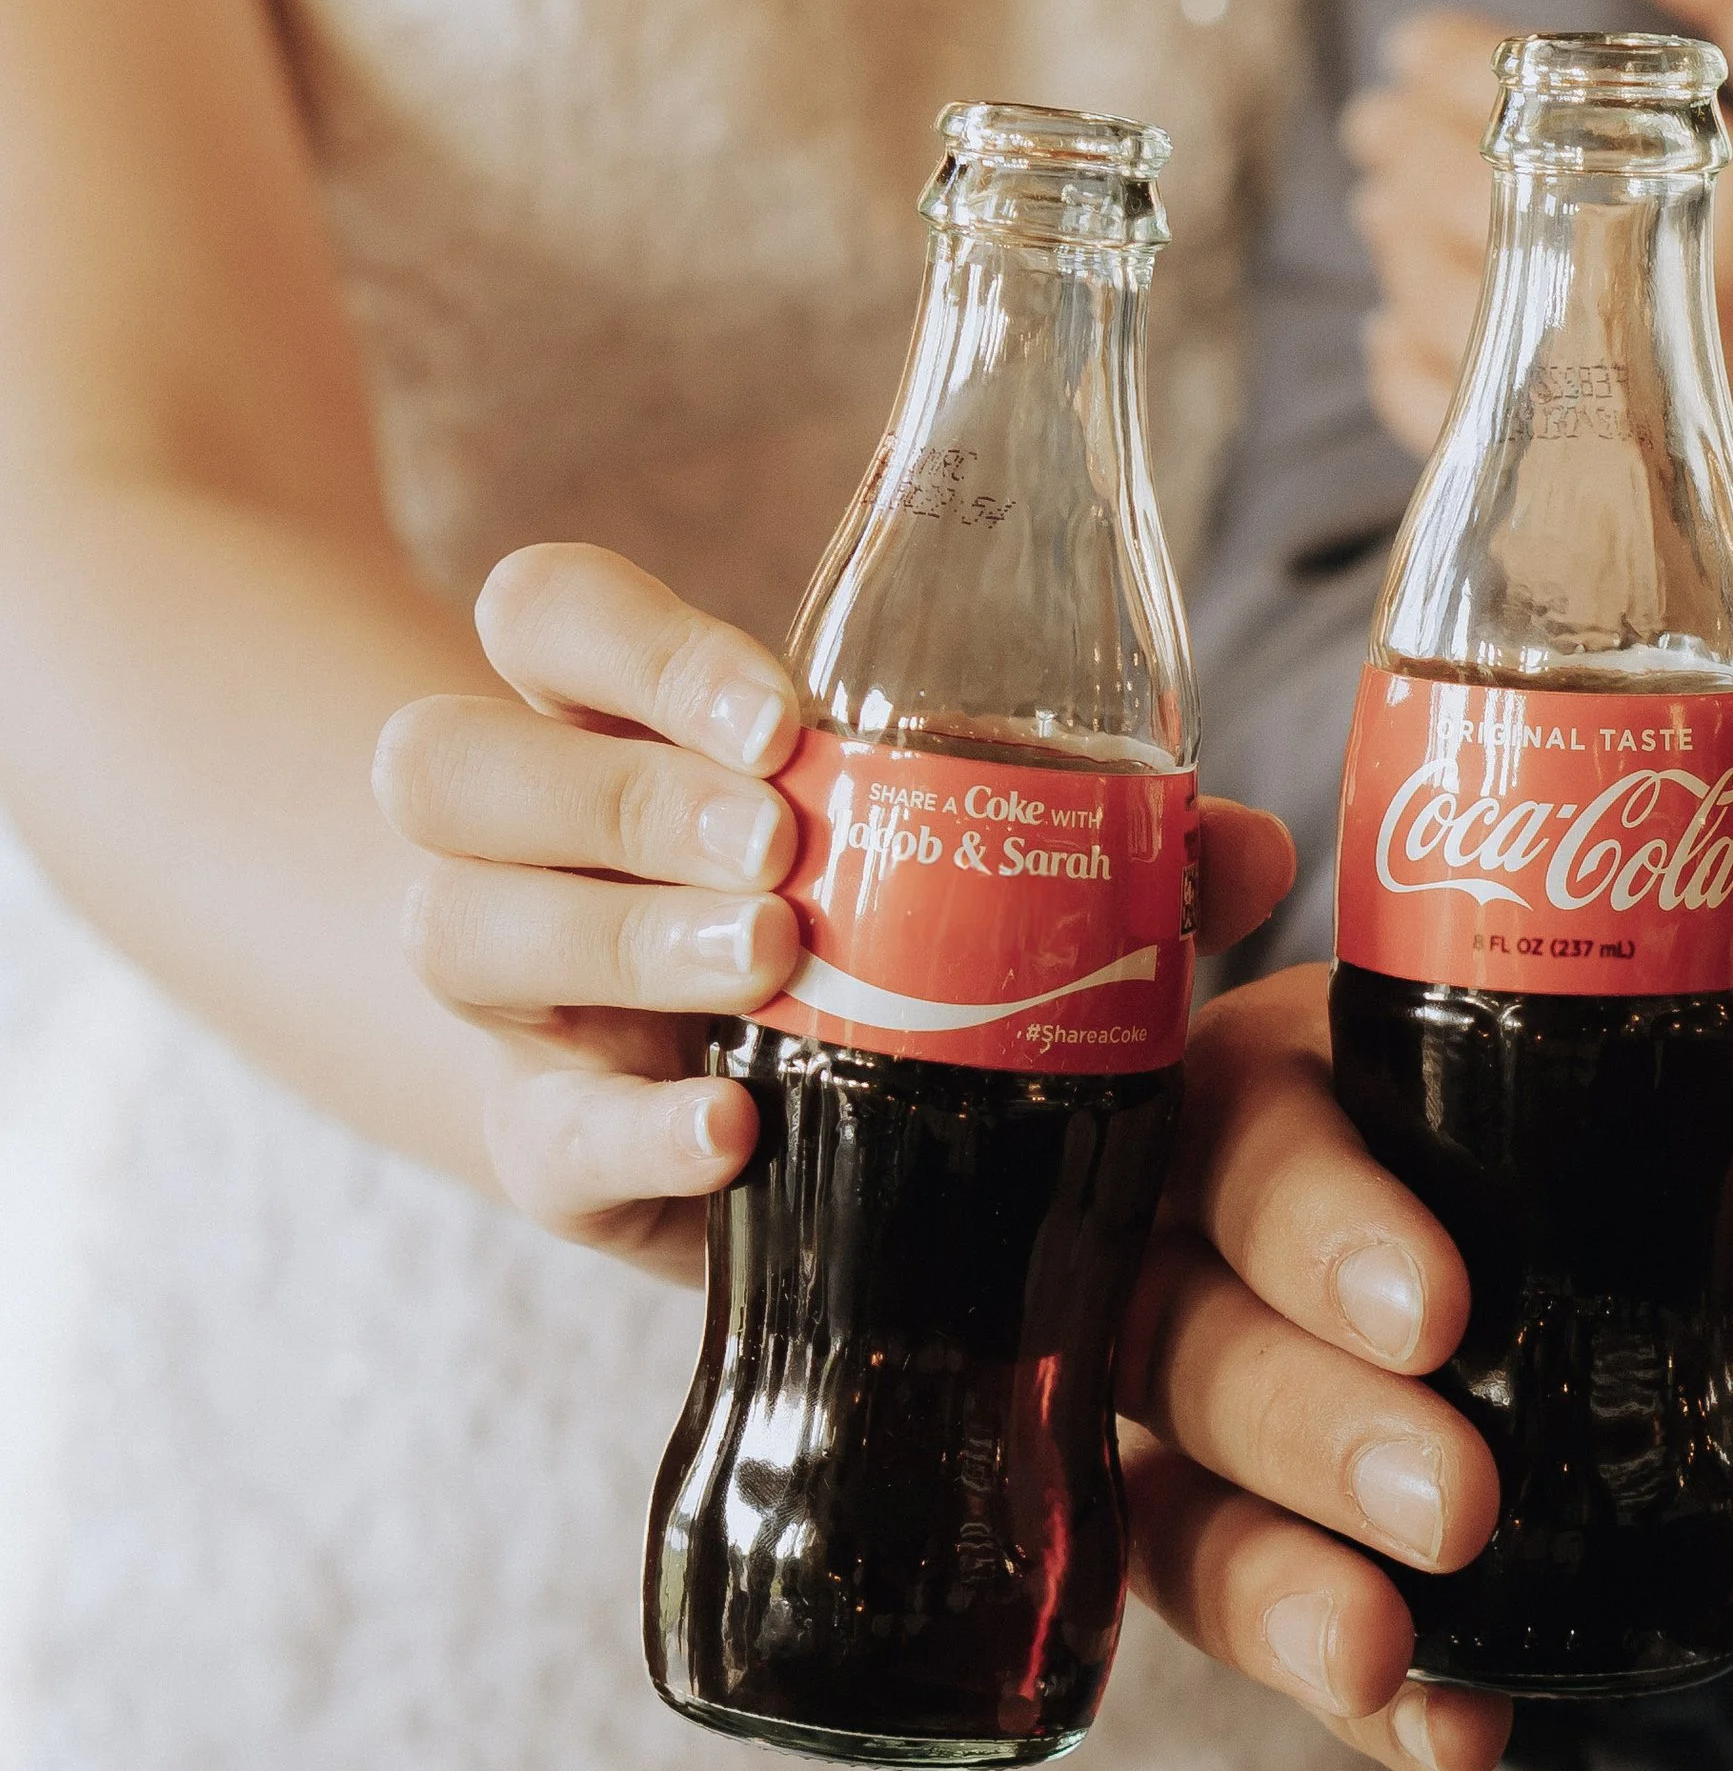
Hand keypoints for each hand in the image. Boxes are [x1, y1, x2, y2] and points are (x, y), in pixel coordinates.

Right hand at [373, 541, 1297, 1273]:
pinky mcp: (545, 1153)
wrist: (784, 1144)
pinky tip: (738, 1129)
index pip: (546, 617)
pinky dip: (633, 1131)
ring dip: (614, 937)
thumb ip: (1106, 851)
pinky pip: (532, 1141)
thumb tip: (1243, 844)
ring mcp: (523, 1008)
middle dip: (616, 795)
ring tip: (773, 961)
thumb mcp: (972, 876)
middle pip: (451, 762)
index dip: (631, 645)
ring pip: (454, 929)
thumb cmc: (880, 958)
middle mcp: (534, 853)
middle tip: (784, 849)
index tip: (782, 716)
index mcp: (625, 733)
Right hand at [1114, 963, 1732, 1770]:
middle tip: (1456, 1502)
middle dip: (1318, 1426)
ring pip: (1173, 1491)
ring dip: (1280, 1578)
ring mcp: (1182, 1402)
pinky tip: (1448, 1736)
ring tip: (1389, 1650)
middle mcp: (1191, 1243)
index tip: (1439, 1314)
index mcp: (1282, 1090)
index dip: (1320, 1228)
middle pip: (1183, 1333)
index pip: (1248, 1140)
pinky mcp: (1210, 1532)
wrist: (1570, 1256)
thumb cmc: (1579, 1156)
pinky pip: (1229, 1618)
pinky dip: (1340, 1688)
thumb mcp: (1681, 1156)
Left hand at [1343, 0, 1732, 718]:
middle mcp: (1646, 286)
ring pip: (1425, 290)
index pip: (1513, 80)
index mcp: (1718, 177)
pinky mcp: (1569, 498)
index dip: (1435, 57)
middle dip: (1391, 143)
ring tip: (1387, 212)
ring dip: (1387, 238)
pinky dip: (1395, 357)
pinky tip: (1400, 327)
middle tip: (1374, 131)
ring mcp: (1600, 400)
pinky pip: (1433, 411)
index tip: (1411, 53)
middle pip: (1446, 183)